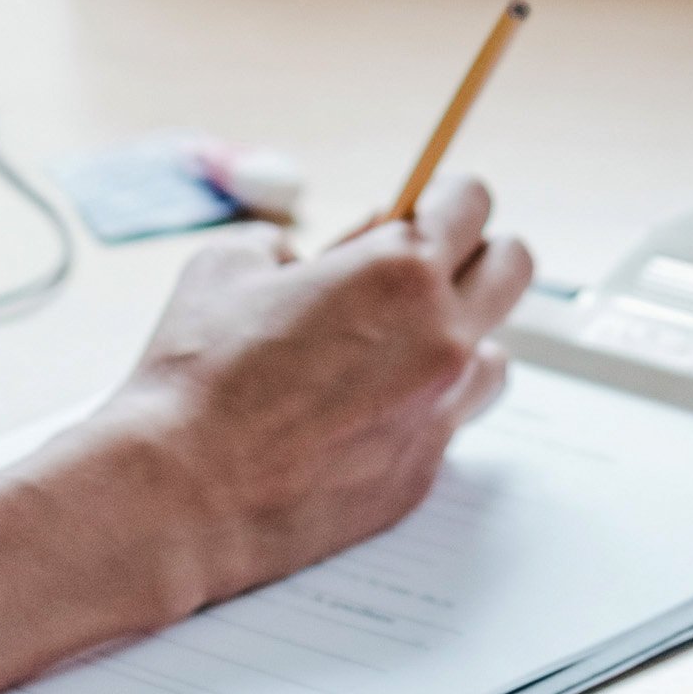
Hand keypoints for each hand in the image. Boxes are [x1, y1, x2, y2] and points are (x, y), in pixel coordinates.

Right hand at [90, 169, 535, 609]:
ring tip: (394, 350)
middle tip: (424, 269)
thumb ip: (289, 248)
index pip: (473, 202)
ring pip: (494, 354)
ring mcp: (439, 410)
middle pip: (512, 266)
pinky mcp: (422, 473)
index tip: (423, 209)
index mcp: (400, 270)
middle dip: (473, 255)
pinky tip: (365, 413)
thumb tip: (315, 258)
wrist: (179, 494)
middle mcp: (440, 337)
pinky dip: (421, 408)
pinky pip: (450, 422)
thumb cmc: (196, 379)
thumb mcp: (229, 265)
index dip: (443, 199)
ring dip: (457, 340)